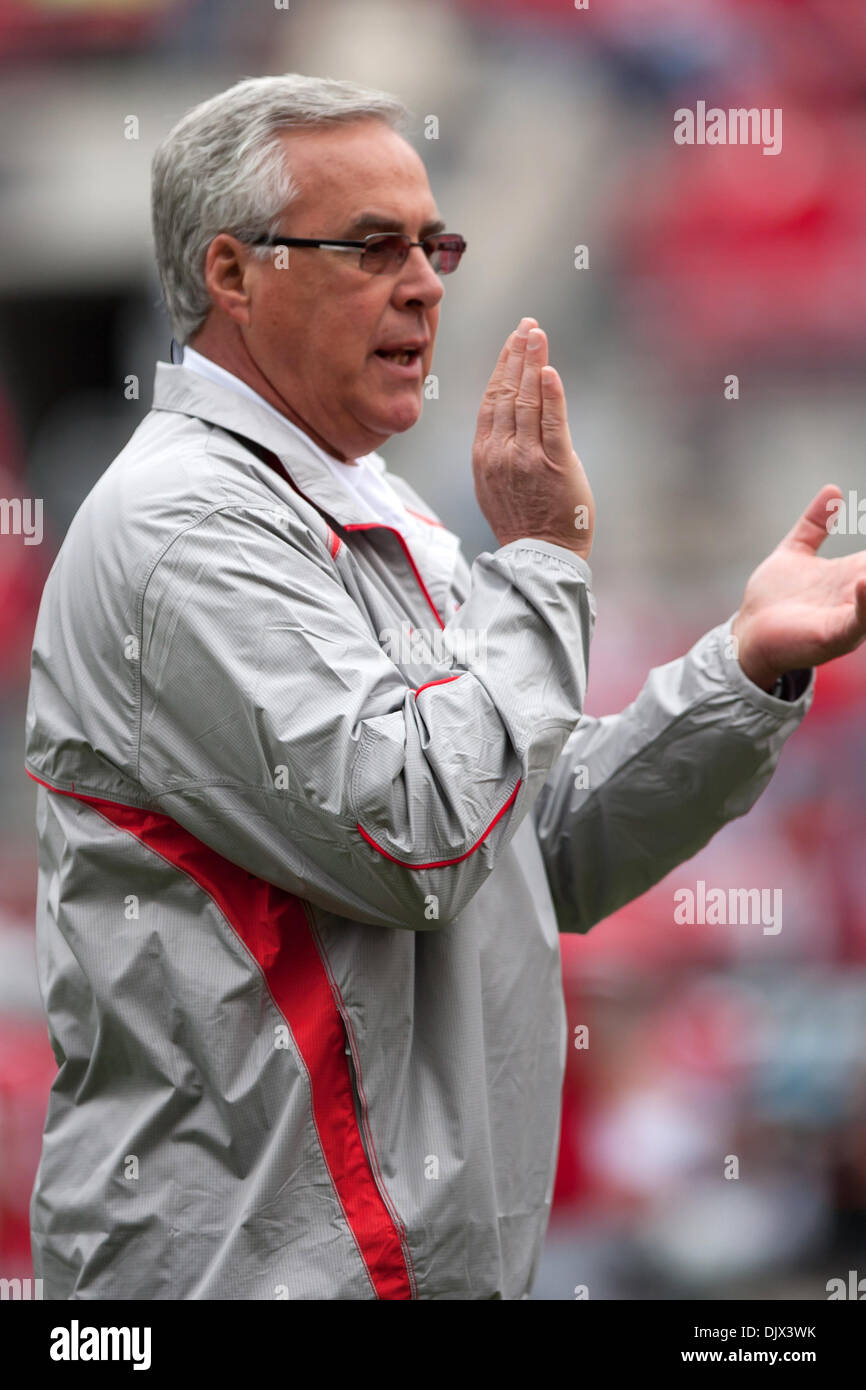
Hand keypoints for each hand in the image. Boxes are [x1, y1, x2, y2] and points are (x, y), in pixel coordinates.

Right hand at [472, 318, 593, 558]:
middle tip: (528, 325)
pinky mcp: (553, 466)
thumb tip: (514, 417)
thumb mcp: (496, 483)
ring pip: (527, 401)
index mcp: (485, 454)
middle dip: (517, 354)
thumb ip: (501, 449)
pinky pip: (551, 424)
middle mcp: (500, 452)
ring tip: (538, 334)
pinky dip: (550, 395)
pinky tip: (549, 371)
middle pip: (507, 392)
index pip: (491, 399)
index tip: (513, 341)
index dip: (502, 366)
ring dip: (533, 363)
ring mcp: (525, 458)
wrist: (539, 555)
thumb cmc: (523, 522)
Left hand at [731, 484, 865, 690]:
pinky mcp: (833, 636)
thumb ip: (814, 525)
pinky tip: (863, 581)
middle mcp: (857, 595)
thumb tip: (832, 489)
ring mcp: (848, 616)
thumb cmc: (773, 598)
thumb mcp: (795, 552)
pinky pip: (858, 621)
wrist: (748, 634)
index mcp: (852, 574)